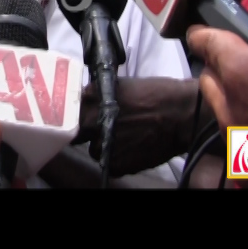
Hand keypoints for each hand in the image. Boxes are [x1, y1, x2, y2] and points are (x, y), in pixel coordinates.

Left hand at [76, 77, 195, 177]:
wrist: (180, 115)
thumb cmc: (156, 94)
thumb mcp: (120, 85)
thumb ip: (98, 96)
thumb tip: (87, 102)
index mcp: (90, 98)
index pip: (67, 110)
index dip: (72, 116)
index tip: (76, 118)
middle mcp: (90, 121)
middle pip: (76, 132)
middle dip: (86, 132)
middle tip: (100, 129)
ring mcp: (101, 143)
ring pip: (94, 150)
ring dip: (104, 146)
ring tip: (124, 138)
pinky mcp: (115, 163)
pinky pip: (109, 163)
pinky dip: (118, 158)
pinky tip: (132, 148)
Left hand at [187, 11, 247, 187]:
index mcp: (241, 75)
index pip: (206, 44)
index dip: (204, 34)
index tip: (201, 33)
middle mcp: (231, 112)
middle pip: (211, 80)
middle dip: (223, 68)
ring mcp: (241, 146)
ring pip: (224, 112)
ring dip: (237, 100)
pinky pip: (241, 142)